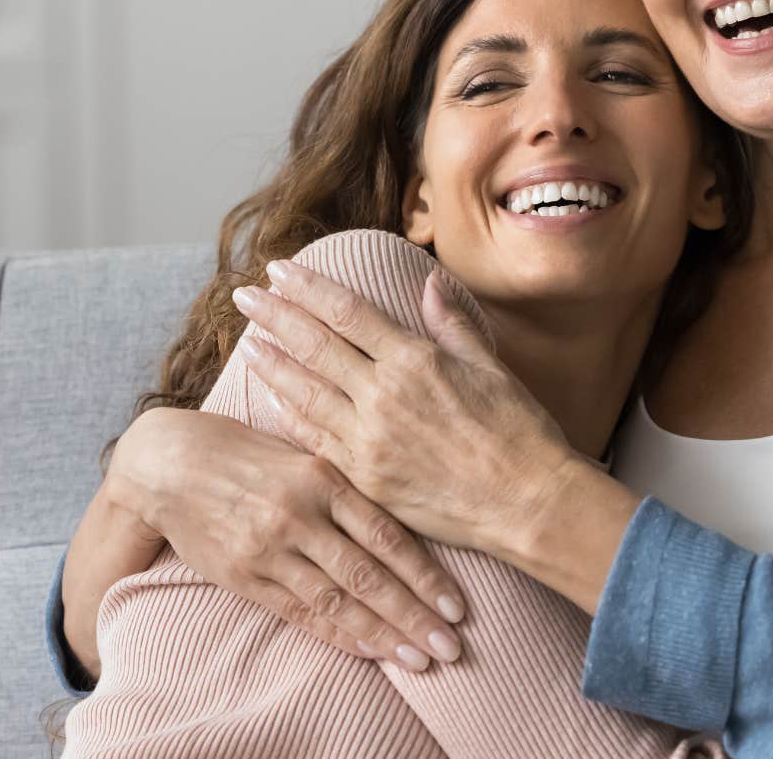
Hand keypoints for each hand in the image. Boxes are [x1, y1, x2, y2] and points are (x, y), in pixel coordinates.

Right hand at [105, 405, 468, 670]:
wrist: (167, 463)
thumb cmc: (246, 452)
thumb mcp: (302, 451)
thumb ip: (347, 483)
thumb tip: (409, 504)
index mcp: (322, 478)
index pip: (386, 535)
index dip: (425, 574)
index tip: (457, 605)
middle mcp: (299, 516)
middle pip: (368, 575)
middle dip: (415, 615)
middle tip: (451, 645)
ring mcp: (270, 550)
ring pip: (337, 601)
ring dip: (383, 635)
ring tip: (421, 659)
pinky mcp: (244, 576)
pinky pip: (300, 612)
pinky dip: (338, 635)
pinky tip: (370, 651)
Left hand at [231, 259, 577, 555]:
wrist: (528, 502)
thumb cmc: (519, 432)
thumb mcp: (490, 366)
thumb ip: (451, 325)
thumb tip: (429, 284)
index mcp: (415, 360)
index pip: (346, 312)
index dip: (308, 287)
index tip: (279, 269)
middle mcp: (384, 396)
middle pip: (314, 345)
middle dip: (275, 315)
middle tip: (244, 294)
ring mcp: (369, 440)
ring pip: (304, 393)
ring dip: (271, 364)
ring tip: (248, 342)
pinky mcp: (365, 479)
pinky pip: (315, 440)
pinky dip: (289, 415)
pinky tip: (271, 398)